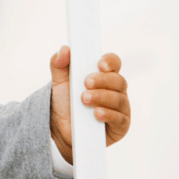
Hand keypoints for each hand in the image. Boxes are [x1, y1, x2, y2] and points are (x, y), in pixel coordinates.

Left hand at [48, 46, 130, 164]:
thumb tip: (65, 49)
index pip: (114, 63)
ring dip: (102, 97)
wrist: (60, 129)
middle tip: (86, 83)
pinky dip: (108, 114)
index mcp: (104, 76)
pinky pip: (120, 119)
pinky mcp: (120, 126)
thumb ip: (59, 64)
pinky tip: (96, 114)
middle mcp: (115, 90)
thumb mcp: (58, 82)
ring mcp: (120, 108)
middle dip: (102, 81)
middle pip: (118, 80)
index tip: (99, 64)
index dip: (110, 61)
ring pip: (119, 99)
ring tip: (84, 99)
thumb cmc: (65, 102)